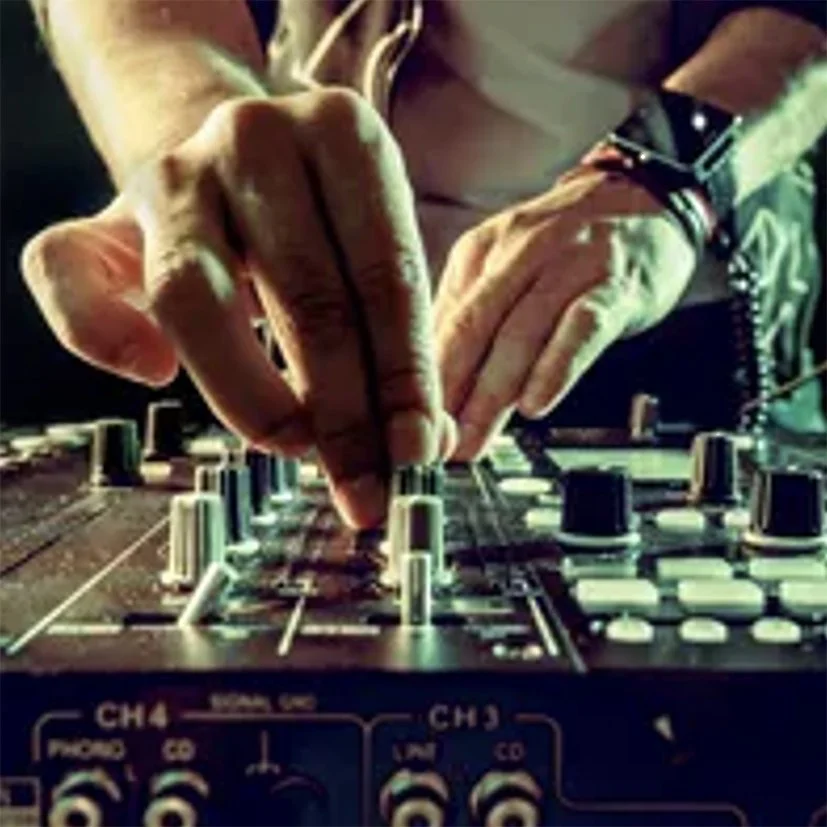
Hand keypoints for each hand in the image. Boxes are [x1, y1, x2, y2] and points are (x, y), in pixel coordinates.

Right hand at [22, 90, 449, 526]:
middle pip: (307, 296)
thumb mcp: (368, 252)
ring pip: (196, 299)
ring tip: (294, 450)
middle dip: (344, 413)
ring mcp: (172, 173)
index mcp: (345, 136)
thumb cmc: (311, 225)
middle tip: (365, 489)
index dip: (403, 376)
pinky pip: (68, 277)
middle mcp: (256, 139)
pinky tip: (153, 375)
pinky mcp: (100, 216)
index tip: (416, 451)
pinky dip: (103, 337)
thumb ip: (397, 338)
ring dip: (254, 401)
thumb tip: (423, 440)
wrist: (223, 164)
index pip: (386, 275)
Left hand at [434, 168, 697, 458]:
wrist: (645, 198)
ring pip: (522, 332)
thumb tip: (433, 375)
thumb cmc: (569, 245)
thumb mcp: (506, 266)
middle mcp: (522, 252)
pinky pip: (581, 328)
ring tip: (476, 438)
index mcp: (483, 251)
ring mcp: (570, 265)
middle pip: (474, 327)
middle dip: (449, 390)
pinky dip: (555, 367)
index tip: (412, 419)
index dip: (424, 375)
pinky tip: (536, 403)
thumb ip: (472, 314)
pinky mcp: (615, 285)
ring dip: (494, 394)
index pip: (445, 319)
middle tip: (437, 441)